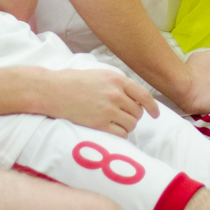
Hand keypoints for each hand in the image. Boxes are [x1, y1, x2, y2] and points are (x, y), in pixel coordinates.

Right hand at [38, 68, 159, 137]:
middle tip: (124, 117)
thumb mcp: (100, 74)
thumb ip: (117, 84)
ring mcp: (108, 110)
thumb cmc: (74, 81)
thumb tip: (133, 97)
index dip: (152, 107)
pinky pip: (121, 134)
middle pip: (137, 112)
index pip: (144, 95)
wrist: (54, 90)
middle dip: (134, 116)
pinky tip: (113, 131)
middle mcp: (116, 94)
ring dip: (127, 126)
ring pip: (131, 124)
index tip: (155, 114)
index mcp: (117, 79)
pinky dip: (121, 134)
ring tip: (116, 123)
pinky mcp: (100, 124)